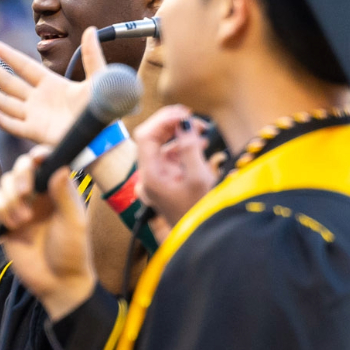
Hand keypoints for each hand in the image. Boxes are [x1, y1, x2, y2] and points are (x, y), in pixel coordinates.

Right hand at [0, 30, 107, 147]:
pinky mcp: (35, 132)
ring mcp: (35, 116)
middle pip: (9, 82)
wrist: (105, 133)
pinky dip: (0, 119)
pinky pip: (13, 125)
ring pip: (5, 102)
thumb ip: (92, 54)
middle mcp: (39, 99)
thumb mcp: (99, 77)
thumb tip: (92, 30)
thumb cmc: (104, 107)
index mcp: (52, 84)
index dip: (9, 56)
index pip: (24, 66)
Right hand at [0, 147, 94, 321]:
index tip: (36, 159)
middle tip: (26, 192)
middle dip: (19, 176)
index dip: (38, 156)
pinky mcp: (5, 222)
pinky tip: (14, 225)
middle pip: (20, 168)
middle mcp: (39, 195)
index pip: (46, 163)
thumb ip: (65, 194)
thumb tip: (59, 166)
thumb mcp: (74, 222)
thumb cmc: (72, 252)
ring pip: (3, 184)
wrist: (56, 283)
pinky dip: (0, 209)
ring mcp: (21, 207)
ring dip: (10, 198)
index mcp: (59, 190)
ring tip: (24, 220)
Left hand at [132, 105, 217, 233]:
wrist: (203, 237)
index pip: (145, 136)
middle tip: (197, 122)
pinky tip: (200, 145)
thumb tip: (184, 123)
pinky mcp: (165, 183)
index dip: (163, 119)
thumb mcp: (200, 178)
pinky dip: (183, 148)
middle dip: (173, 126)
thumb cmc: (202, 212)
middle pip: (151, 139)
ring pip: (162, 148)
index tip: (185, 112)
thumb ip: (190, 148)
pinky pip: (170, 158)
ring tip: (203, 134)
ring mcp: (155, 180)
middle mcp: (148, 177)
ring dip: (181, 136)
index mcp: (150, 176)